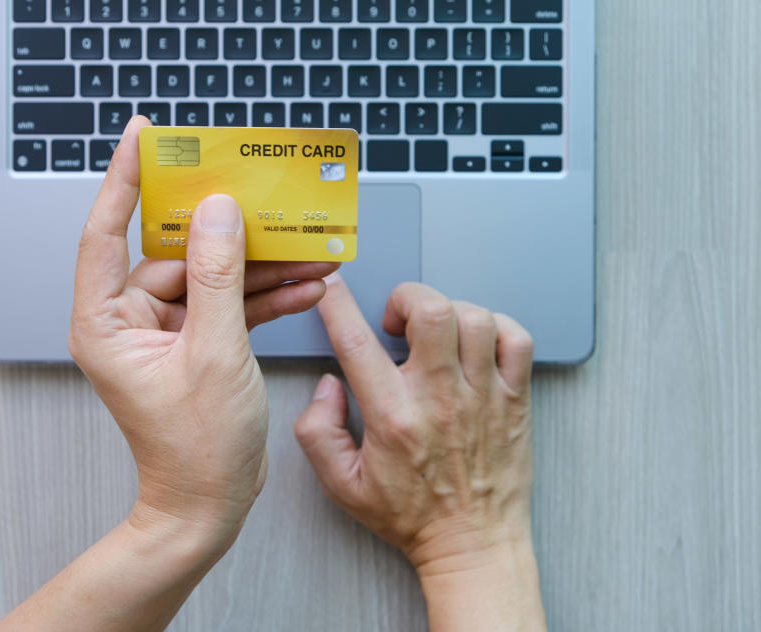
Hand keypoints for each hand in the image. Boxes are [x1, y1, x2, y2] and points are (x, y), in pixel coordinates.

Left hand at [0, 116, 337, 631]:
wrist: (209, 506)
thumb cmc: (197, 448)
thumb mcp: (214, 353)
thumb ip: (218, 278)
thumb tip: (219, 214)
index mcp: (109, 321)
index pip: (108, 232)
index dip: (124, 179)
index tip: (143, 136)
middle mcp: (129, 321)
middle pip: (178, 253)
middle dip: (231, 234)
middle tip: (263, 198)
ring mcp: (164, 333)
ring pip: (212, 279)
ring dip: (259, 268)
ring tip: (308, 252)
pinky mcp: (195, 345)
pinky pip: (228, 306)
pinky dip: (263, 298)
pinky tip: (303, 287)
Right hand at [294, 274, 544, 630]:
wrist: (472, 544)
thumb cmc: (409, 516)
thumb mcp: (341, 486)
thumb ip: (318, 433)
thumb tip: (328, 384)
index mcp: (392, 417)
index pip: (357, 342)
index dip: (338, 305)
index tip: (332, 289)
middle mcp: (440, 399)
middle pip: (431, 310)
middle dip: (405, 298)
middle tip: (396, 321)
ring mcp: (483, 396)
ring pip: (474, 317)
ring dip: (448, 313)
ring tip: (435, 336)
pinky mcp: (515, 399)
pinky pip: (515, 339)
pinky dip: (496, 327)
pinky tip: (475, 345)